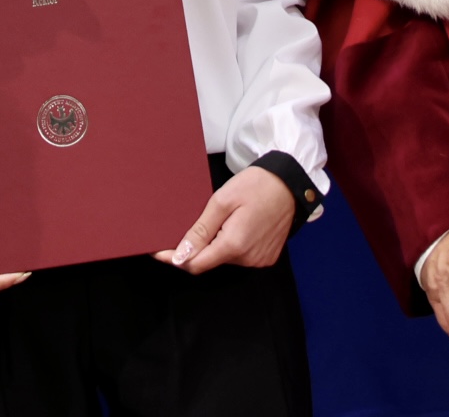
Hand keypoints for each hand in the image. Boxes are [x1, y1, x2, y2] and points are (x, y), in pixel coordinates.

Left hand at [153, 166, 297, 273]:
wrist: (290, 184)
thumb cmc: (256, 186)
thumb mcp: (222, 201)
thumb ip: (200, 231)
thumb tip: (180, 255)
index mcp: (234, 245)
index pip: (195, 264)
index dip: (175, 259)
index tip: (159, 251)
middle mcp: (247, 258)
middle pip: (209, 261)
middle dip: (196, 247)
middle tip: (191, 223)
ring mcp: (258, 260)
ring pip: (224, 258)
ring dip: (215, 244)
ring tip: (220, 219)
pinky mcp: (265, 257)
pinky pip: (240, 256)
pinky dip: (231, 245)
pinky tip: (235, 225)